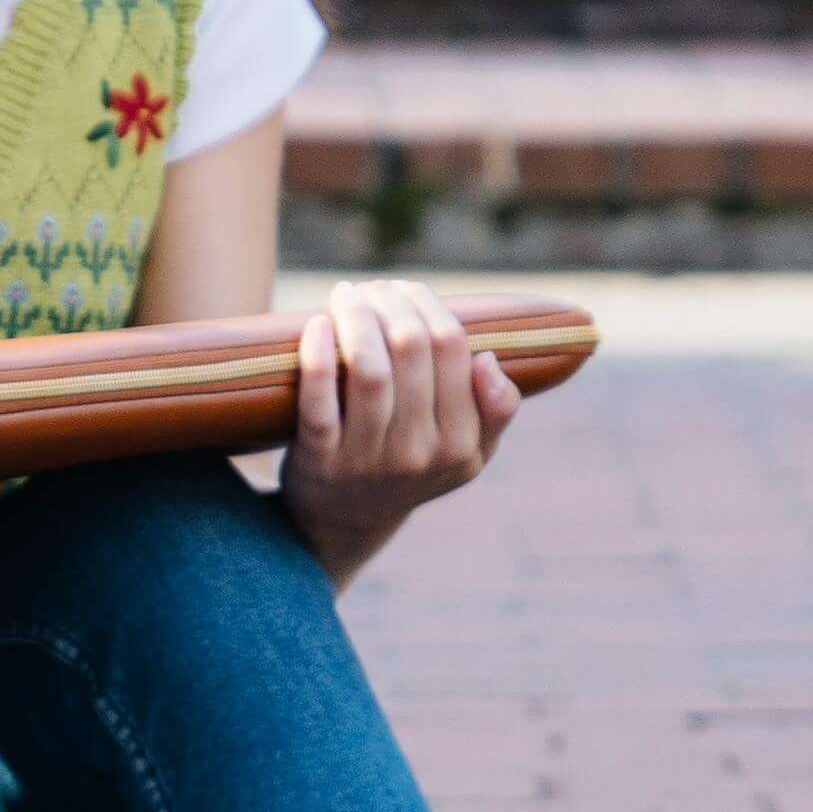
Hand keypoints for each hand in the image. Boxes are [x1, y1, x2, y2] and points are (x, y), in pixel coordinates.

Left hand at [278, 279, 526, 573]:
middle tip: (371, 289)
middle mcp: (419, 452)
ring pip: (368, 368)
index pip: (452, 348)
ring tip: (345, 295)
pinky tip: (316, 324)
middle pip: (410, 347)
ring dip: (355, 316)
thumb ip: (496, 410)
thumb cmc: (411, 468)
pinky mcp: (319, 460)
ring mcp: (368, 459)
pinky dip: (316, 354)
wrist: (345, 522)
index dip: (427, 304)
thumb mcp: (467, 453)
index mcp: (461, 444)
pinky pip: (318, 399)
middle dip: (389, 301)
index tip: (405, 291)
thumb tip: (488, 359)